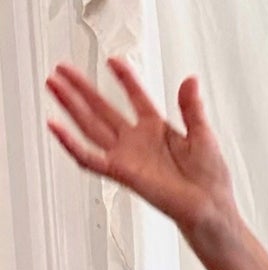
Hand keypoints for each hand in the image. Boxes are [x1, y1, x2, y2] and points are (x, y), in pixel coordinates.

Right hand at [45, 58, 239, 239]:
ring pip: (90, 126)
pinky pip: (89, 158)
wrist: (209, 208)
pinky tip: (56, 127)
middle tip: (64, 70)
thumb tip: (190, 81)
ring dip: (71, 106)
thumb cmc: (209, 180)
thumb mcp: (203, 134)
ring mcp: (126, 156)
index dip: (125, 78)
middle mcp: (137, 141)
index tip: (114, 61)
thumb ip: (192, 107)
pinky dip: (71, 144)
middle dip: (82, 88)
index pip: (136, 97)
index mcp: (157, 130)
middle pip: (102, 108)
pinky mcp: (121, 172)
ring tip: (55, 86)